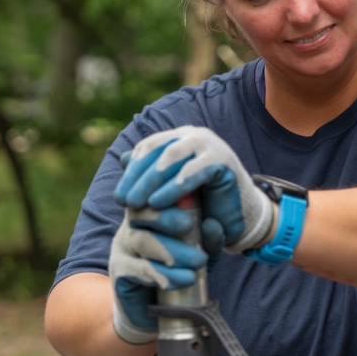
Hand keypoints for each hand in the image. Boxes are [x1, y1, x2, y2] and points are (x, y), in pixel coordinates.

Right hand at [108, 206, 208, 344]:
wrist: (157, 313)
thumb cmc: (180, 272)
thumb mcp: (201, 252)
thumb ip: (207, 239)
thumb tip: (213, 224)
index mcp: (150, 215)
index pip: (152, 196)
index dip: (166, 194)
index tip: (189, 196)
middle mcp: (131, 228)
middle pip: (141, 213)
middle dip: (166, 217)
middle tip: (189, 226)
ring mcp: (122, 250)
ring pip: (142, 240)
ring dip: (173, 250)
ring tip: (198, 261)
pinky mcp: (119, 274)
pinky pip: (139, 269)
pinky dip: (164, 274)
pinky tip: (184, 279)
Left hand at [114, 126, 274, 253]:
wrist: (238, 218)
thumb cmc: (202, 204)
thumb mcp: (170, 190)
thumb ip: (150, 175)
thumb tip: (123, 158)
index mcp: (179, 139)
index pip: (148, 148)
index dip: (132, 171)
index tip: (119, 197)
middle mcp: (193, 137)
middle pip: (157, 149)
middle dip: (138, 176)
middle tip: (125, 201)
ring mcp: (209, 145)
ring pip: (173, 154)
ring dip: (152, 179)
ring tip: (139, 203)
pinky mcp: (222, 160)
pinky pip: (195, 168)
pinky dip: (176, 184)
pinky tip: (159, 202)